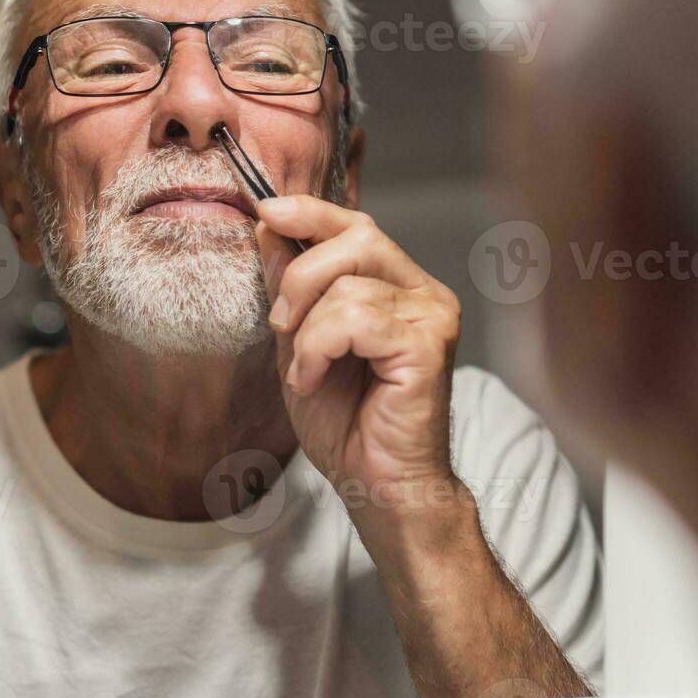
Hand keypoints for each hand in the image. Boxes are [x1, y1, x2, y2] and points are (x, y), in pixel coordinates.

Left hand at [254, 195, 461, 508]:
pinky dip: (319, 348)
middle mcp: (424, 293)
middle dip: (302, 274)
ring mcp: (432, 316)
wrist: (375, 486)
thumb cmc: (346, 423)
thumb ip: (291, 289)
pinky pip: (356, 319)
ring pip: (349, 284)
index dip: (311, 212)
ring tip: (304, 372)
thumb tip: (270, 230)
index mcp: (398, 287)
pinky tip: (314, 380)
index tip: (266, 211)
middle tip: (280, 323)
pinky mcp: (428, 345)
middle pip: (358, 238)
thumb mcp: (300, 344)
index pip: (357, 227)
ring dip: (307, 330)